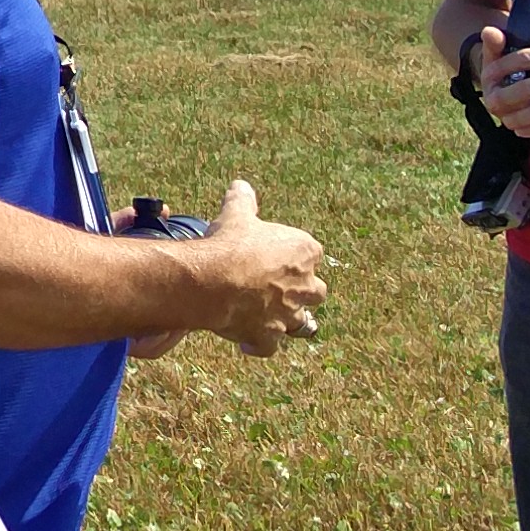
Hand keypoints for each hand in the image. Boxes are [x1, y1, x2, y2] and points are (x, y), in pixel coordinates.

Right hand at [189, 179, 326, 354]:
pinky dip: (259, 344)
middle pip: (315, 290)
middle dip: (301, 291)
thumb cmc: (230, 244)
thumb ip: (243, 201)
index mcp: (305, 251)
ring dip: (288, 320)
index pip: (310, 253)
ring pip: (301, 323)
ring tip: (269, 317)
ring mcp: (290, 314)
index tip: (272, 255)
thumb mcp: (236, 215)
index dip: (292, 255)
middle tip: (276, 287)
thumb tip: (241, 185)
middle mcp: (306, 285)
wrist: (214, 280)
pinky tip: (247, 342)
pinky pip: (269, 345)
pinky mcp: (270, 335)